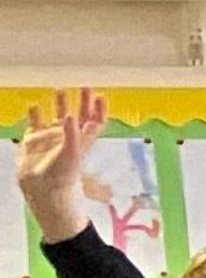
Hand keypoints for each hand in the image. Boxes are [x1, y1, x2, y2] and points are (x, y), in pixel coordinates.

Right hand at [15, 88, 102, 244]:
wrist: (41, 189)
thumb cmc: (62, 176)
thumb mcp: (72, 154)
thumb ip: (73, 134)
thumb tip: (72, 114)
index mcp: (82, 141)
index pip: (94, 122)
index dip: (99, 110)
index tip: (100, 96)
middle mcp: (68, 137)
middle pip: (79, 116)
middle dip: (83, 102)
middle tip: (85, 87)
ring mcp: (50, 138)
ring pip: (57, 117)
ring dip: (60, 105)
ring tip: (61, 90)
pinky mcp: (32, 141)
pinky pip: (34, 124)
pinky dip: (34, 114)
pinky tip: (35, 106)